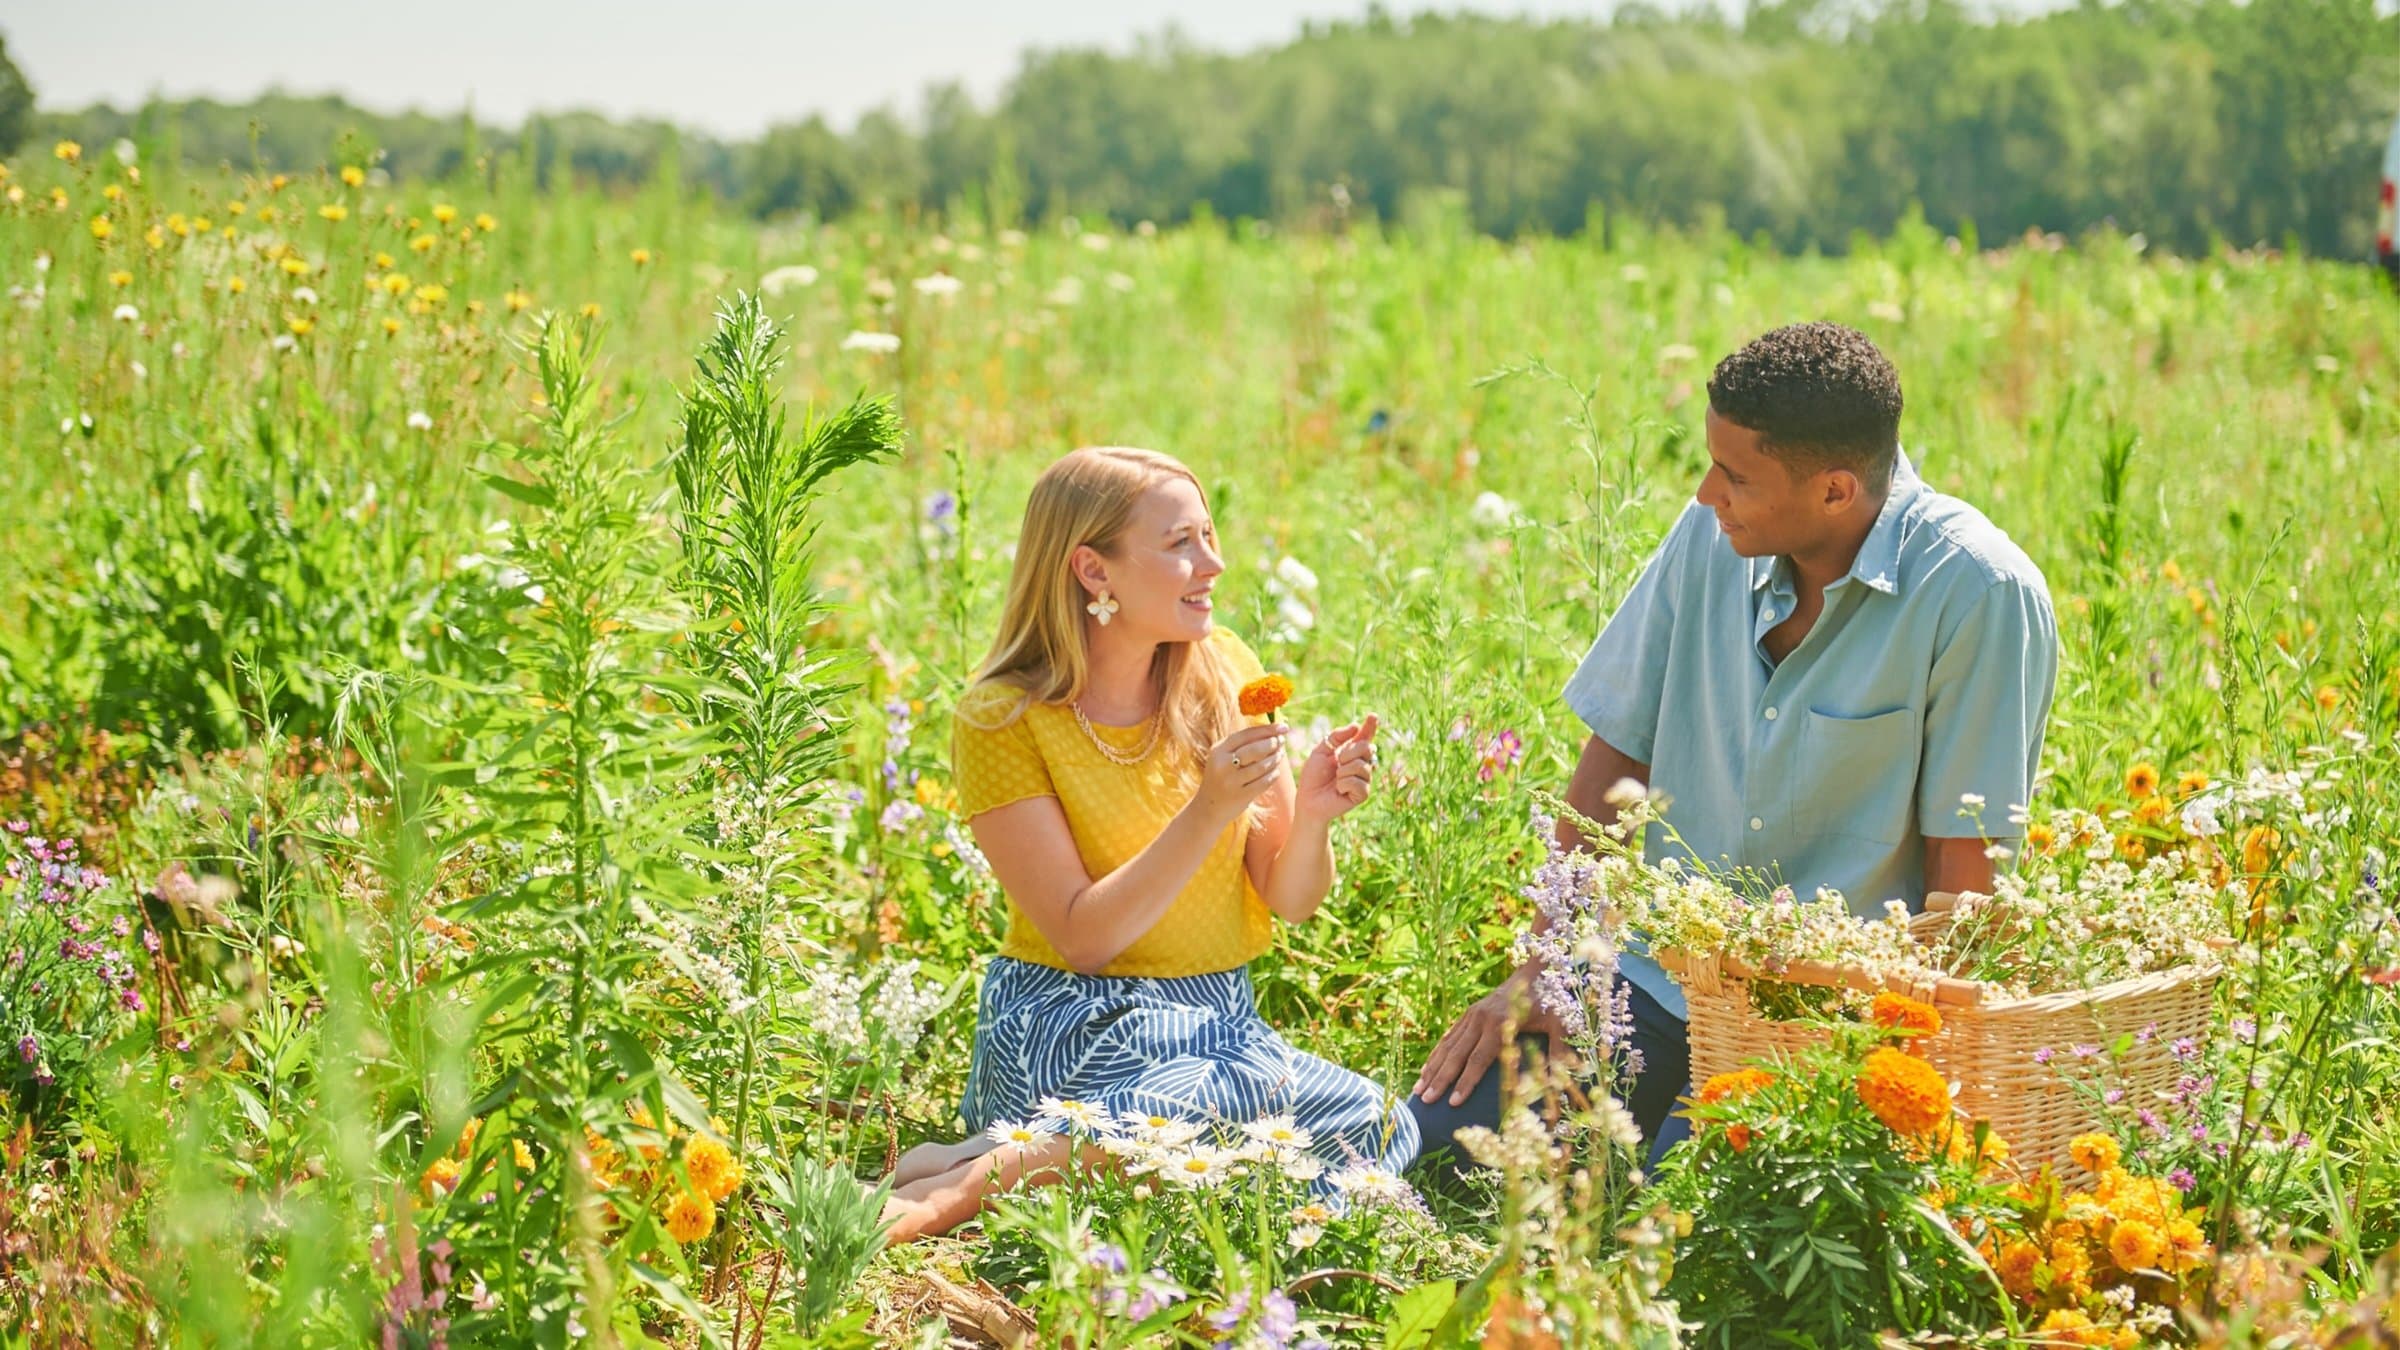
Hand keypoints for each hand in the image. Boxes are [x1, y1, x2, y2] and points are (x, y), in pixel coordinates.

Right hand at [1192, 724, 1289, 824]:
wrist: (1208, 808)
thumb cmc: (1222, 777)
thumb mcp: (1223, 758)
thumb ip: (1243, 744)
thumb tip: (1273, 732)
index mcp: (1218, 750)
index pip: (1246, 735)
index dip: (1267, 729)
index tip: (1283, 727)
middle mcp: (1223, 765)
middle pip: (1255, 750)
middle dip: (1272, 743)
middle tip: (1281, 741)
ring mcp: (1231, 782)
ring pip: (1262, 766)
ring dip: (1275, 759)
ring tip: (1279, 755)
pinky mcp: (1240, 796)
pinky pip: (1264, 782)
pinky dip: (1273, 775)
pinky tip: (1275, 771)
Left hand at [1294, 714, 1378, 823]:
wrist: (1308, 799)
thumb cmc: (1313, 776)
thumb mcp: (1321, 751)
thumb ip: (1337, 737)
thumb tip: (1356, 726)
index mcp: (1352, 752)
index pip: (1364, 737)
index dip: (1370, 727)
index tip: (1373, 716)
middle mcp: (1361, 764)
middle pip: (1366, 747)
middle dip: (1348, 752)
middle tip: (1337, 762)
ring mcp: (1364, 779)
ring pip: (1361, 765)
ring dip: (1343, 771)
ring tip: (1336, 780)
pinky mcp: (1363, 793)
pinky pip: (1357, 781)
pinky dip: (1343, 783)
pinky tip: (1339, 790)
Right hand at [1411, 965, 1566, 1107]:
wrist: (1537, 970)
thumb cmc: (1552, 1001)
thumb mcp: (1561, 1024)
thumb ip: (1559, 1051)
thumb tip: (1559, 1084)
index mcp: (1500, 1023)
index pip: (1478, 1059)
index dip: (1465, 1082)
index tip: (1453, 1102)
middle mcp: (1481, 1018)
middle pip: (1456, 1055)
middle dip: (1440, 1079)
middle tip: (1426, 1101)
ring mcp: (1472, 1015)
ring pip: (1447, 1046)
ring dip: (1432, 1069)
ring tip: (1418, 1091)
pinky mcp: (1469, 1014)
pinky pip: (1449, 1037)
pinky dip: (1436, 1055)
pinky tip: (1426, 1070)